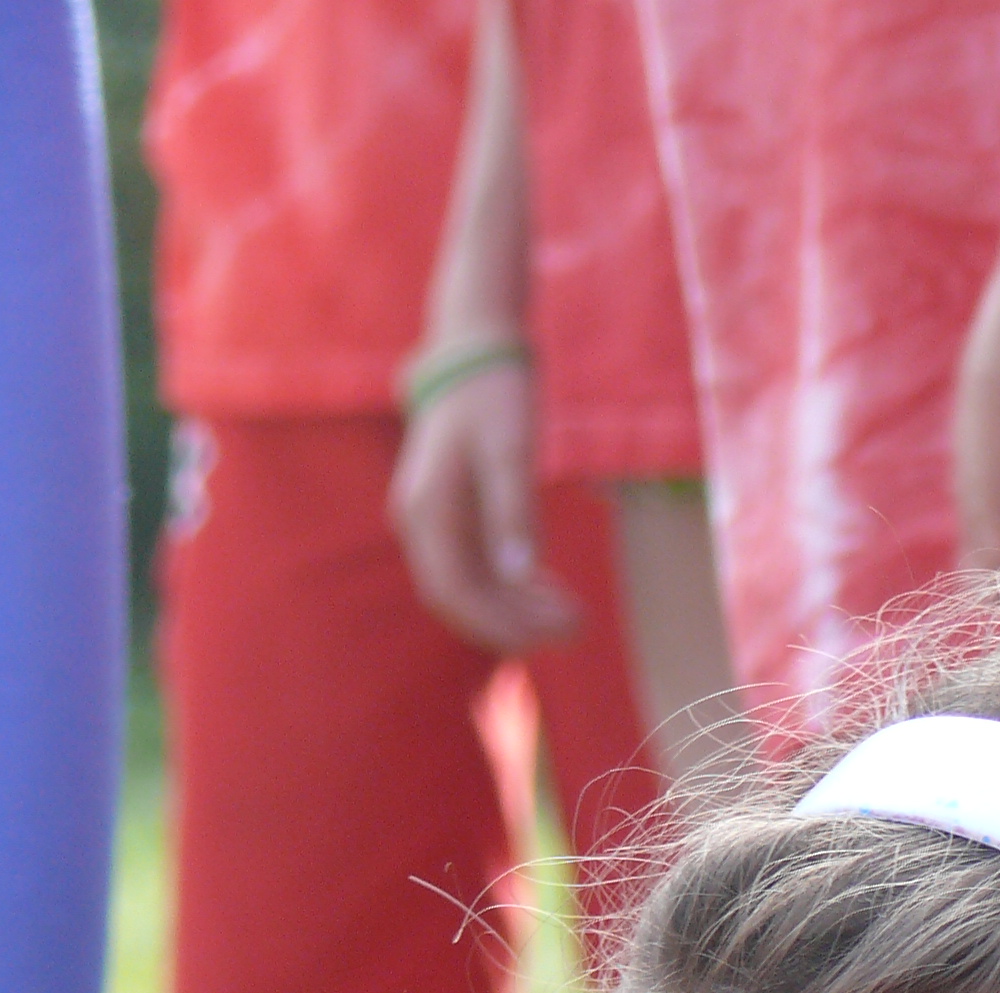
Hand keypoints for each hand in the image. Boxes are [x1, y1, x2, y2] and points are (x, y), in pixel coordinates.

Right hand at [390, 342, 578, 654]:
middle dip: (518, 623)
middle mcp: (420, 523)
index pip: (454, 592)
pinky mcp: (454, 516)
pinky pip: (479, 568)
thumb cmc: (494, 395)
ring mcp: (434, 522)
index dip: (501, 624)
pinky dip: (515, 587)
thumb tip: (519, 576)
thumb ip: (513, 512)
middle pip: (462, 598)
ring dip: (519, 609)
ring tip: (576, 615)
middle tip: (579, 627)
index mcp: (425, 511)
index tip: (554, 634)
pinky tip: (553, 591)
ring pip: (472, 588)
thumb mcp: (511, 451)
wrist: (473, 351)